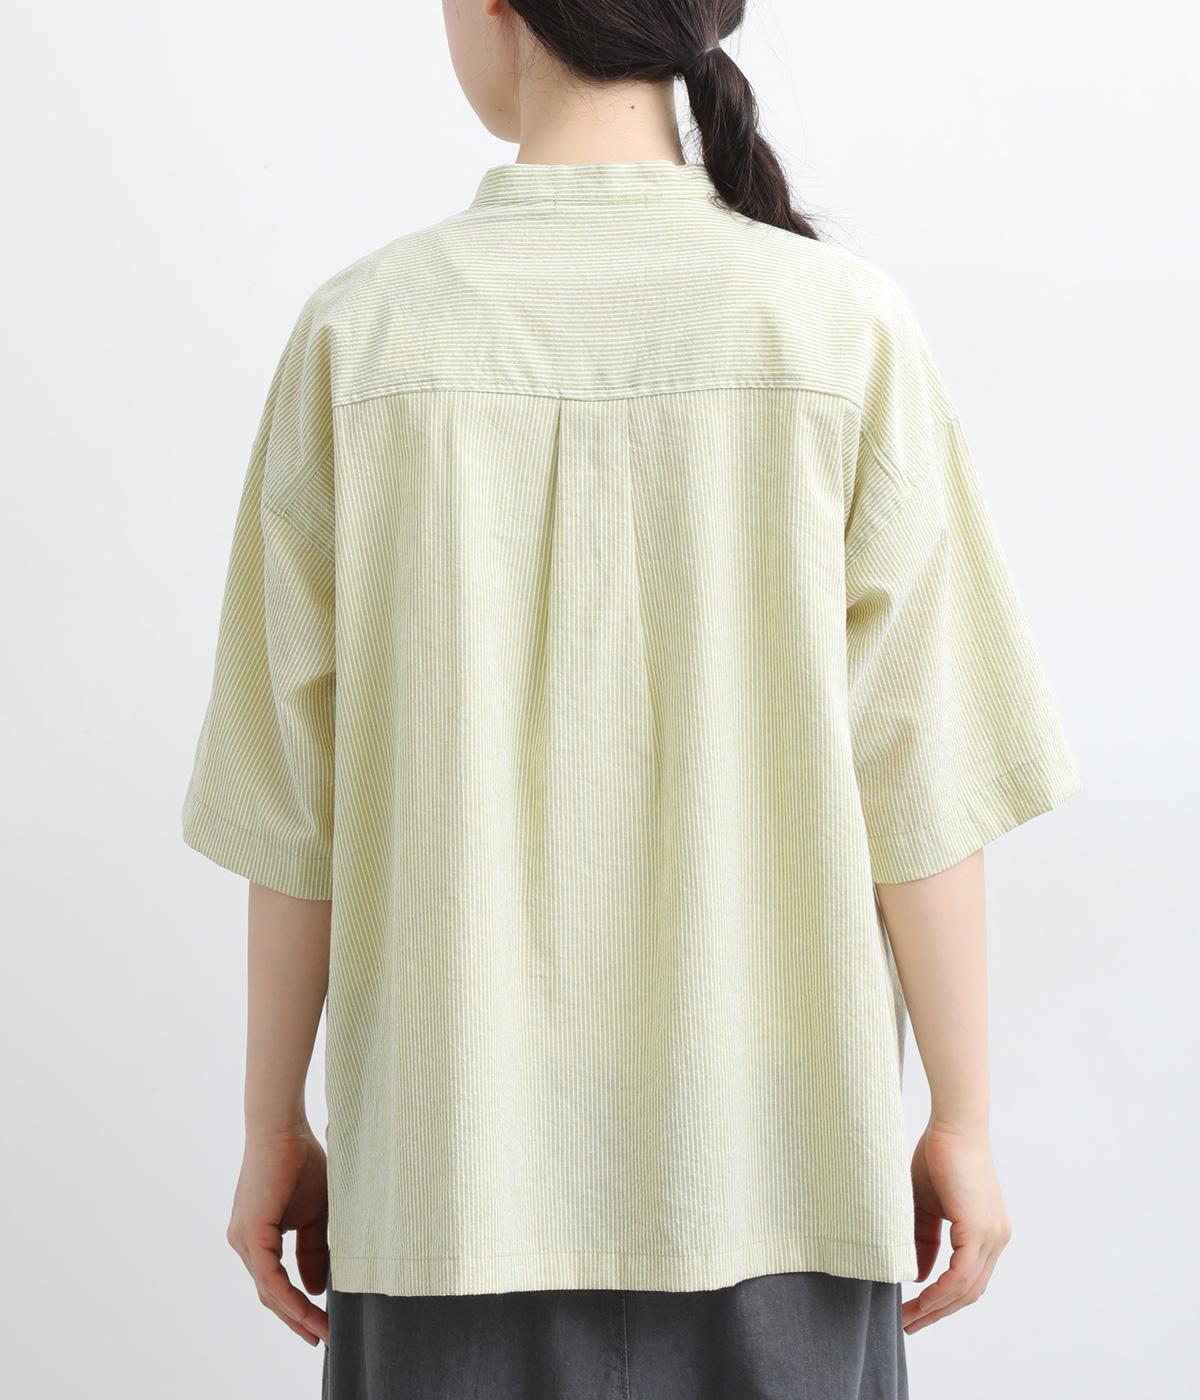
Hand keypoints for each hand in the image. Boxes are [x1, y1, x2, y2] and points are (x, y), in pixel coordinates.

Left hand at [226, 1121, 329, 1345]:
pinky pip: (269, 1278)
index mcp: (256, 1238)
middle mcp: (244, 1243)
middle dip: (297, 1320)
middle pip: (269, 1295)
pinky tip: (309, 1309)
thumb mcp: (314, 1215)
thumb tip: (315, 1288)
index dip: (298, 1307)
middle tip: (324, 1338)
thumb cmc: (300, 1162)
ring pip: (269, 1292)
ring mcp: (244, 1240)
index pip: (275, 1284)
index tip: (323, 1324)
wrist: (284, 1129)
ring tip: (322, 1331)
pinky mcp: (251, 1234)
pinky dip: (289, 1297)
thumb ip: (313, 1251)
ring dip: (296, 1315)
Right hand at [902, 1120, 1011, 1333]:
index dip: (942, 1301)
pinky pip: (962, 1274)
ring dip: (937, 1308)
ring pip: (967, 1288)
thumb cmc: (938, 1155)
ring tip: (910, 1318)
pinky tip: (922, 1299)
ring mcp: (992, 1236)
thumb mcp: (925, 1205)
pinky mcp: (980, 1229)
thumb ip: (924, 1239)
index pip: (968, 1281)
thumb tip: (920, 1277)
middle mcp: (996, 1239)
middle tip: (909, 1325)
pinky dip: (942, 1291)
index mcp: (986, 1233)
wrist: (953, 1125)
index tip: (914, 1312)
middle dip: (938, 1313)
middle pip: (970, 1292)